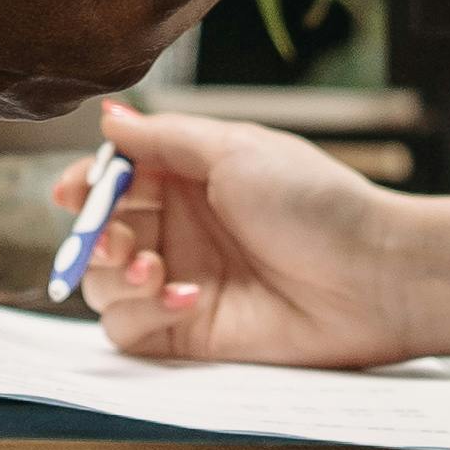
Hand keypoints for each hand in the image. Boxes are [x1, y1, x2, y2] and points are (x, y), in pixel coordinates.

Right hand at [50, 103, 449, 371]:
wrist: (374, 276)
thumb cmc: (316, 203)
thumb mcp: (236, 150)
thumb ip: (164, 139)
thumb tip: (108, 115)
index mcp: (188, 179)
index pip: (112, 180)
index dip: (85, 186)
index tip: (75, 192)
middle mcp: (179, 230)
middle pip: (97, 234)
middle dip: (93, 236)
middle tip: (118, 239)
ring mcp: (182, 282)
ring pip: (103, 284)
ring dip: (112, 276)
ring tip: (153, 269)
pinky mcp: (190, 333)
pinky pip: (130, 329)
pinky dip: (142, 312)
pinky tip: (186, 297)